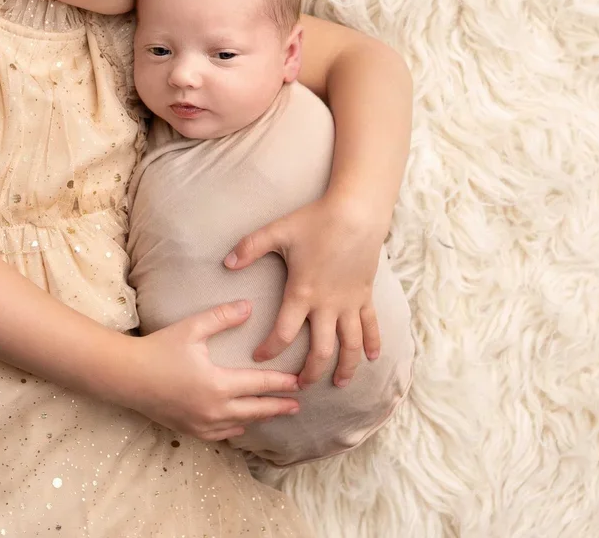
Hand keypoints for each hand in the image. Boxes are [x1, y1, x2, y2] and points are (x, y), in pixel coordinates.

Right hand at [123, 301, 301, 441]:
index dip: (282, 384)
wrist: (127, 376)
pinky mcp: (190, 430)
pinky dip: (235, 429)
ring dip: (258, 418)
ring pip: (240, 425)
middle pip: (256, 410)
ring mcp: (202, 423)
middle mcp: (214, 409)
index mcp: (218, 384)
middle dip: (278, 407)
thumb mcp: (192, 328)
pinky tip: (240, 425)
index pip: (260, 385)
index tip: (299, 382)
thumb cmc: (159, 349)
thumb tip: (249, 306)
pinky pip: (221, 434)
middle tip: (297, 405)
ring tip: (273, 413)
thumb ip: (222, 317)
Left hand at [226, 200, 384, 388]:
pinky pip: (371, 326)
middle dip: (310, 372)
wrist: (356, 213)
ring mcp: (349, 303)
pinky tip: (372, 359)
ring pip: (350, 345)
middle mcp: (327, 305)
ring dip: (345, 367)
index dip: (269, 349)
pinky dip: (373, 344)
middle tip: (299, 385)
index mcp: (302, 293)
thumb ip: (249, 248)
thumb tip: (226, 263)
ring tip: (339, 385)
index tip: (258, 358)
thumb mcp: (277, 231)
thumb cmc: (315, 221)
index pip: (283, 332)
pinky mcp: (365, 295)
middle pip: (321, 350)